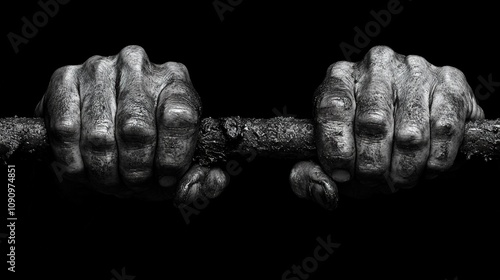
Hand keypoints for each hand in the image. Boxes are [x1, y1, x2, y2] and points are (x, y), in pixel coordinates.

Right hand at [35, 45, 228, 202]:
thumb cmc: (150, 147)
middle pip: (137, 129)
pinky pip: (65, 128)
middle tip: (133, 185)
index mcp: (175, 80)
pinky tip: (83, 170)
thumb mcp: (180, 163)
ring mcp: (99, 68)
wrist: (105, 130)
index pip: (180, 117)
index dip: (172, 157)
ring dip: (104, 172)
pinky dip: (73, 160)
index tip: (165, 179)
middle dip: (134, 171)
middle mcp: (137, 64)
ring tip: (110, 181)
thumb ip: (202, 177)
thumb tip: (211, 183)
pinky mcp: (64, 78)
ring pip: (99, 135)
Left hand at [290, 46, 483, 208]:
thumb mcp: (328, 160)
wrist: (410, 132)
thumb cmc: (360, 145)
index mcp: (339, 76)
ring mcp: (416, 70)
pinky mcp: (451, 82)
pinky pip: (446, 129)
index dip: (336, 147)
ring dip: (405, 168)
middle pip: (373, 121)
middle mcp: (377, 64)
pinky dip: (436, 160)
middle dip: (373, 165)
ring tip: (400, 178)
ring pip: (411, 132)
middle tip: (375, 182)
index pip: (332, 107)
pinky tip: (426, 168)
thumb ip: (311, 176)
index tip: (341, 174)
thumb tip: (326, 193)